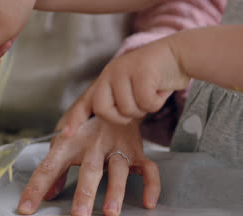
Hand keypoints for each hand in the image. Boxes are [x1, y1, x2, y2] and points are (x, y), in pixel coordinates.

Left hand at [17, 116, 160, 215]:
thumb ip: (55, 166)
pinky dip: (151, 185)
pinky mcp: (136, 152)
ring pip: (118, 169)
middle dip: (84, 192)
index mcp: (69, 142)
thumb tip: (48, 194)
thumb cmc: (84, 123)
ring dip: (115, 190)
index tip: (26, 208)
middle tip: (79, 214)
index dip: (36, 188)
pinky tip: (148, 202)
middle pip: (89, 169)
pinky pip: (148, 168)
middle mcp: (93, 144)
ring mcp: (117, 147)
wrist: (115, 95)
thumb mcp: (63, 139)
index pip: (49, 167)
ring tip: (111, 211)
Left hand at [63, 38, 189, 134]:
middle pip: (104, 110)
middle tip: (137, 107)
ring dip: (144, 108)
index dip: (74, 119)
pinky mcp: (141, 71)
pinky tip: (159, 88)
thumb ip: (117, 101)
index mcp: (105, 80)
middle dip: (121, 117)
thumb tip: (108, 120)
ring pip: (127, 109)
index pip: (85, 102)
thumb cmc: (155, 77)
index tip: (65, 134)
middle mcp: (110, 74)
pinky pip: (145, 103)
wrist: (177, 55)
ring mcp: (124, 71)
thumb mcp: (130, 88)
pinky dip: (155, 102)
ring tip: (151, 92)